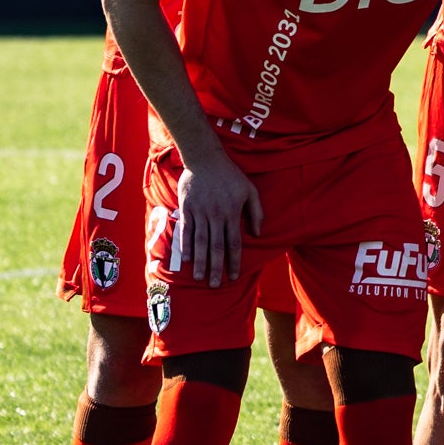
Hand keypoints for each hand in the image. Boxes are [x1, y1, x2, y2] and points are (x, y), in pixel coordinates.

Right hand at [170, 152, 261, 289]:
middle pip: (216, 247)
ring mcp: (200, 212)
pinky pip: (186, 231)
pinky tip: (187, 259)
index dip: (234, 261)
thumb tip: (257, 233)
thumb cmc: (230, 176)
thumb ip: (256, 212)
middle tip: (215, 285)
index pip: (234, 242)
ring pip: (201, 242)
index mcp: (232, 213)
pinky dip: (186, 246)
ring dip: (200, 262)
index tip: (234, 276)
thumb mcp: (250, 190)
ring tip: (200, 278)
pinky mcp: (186, 209)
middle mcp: (216, 215)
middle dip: (216, 268)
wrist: (205, 159)